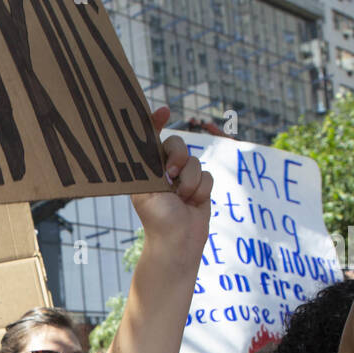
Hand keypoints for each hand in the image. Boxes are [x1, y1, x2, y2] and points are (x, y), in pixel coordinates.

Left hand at [130, 107, 212, 256]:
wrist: (178, 241)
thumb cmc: (157, 218)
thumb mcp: (147, 189)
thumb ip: (151, 164)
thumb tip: (155, 139)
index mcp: (146, 169)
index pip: (150, 139)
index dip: (155, 121)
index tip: (164, 111)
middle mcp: (164, 170)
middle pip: (177, 144)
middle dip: (178, 157)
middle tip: (171, 175)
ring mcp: (183, 177)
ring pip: (195, 161)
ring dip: (190, 182)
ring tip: (182, 199)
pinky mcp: (200, 186)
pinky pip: (207, 175)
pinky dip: (202, 190)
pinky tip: (194, 204)